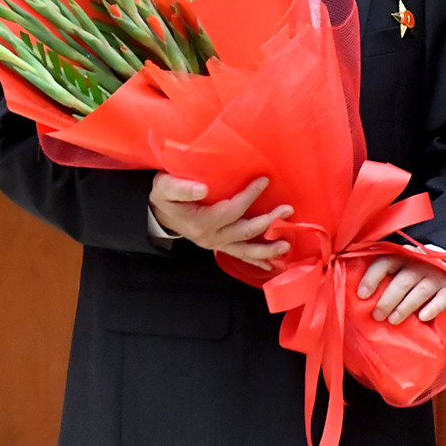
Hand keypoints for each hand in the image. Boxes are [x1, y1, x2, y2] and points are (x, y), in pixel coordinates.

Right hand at [149, 174, 293, 269]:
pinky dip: (256, 260)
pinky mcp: (219, 245)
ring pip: (245, 249)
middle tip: (287, 210)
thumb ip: (181, 188)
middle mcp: (211, 237)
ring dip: (267, 248)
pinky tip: (271, 265)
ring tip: (286, 245)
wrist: (157, 213)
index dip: (249, 196)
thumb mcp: (165, 188)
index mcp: (201, 222)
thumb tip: (202, 189)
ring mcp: (216, 244)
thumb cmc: (164, 196)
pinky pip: (240, 255)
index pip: (232, 209)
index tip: (265, 181)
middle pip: (245, 231)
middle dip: (268, 222)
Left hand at [357, 256, 445, 323]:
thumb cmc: (413, 274)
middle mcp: (419, 265)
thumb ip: (382, 276)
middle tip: (377, 316)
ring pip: (420, 291)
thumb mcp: (398, 269)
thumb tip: (357, 296)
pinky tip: (422, 317)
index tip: (361, 295)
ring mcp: (436, 277)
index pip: (385, 263)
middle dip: (387, 300)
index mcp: (402, 258)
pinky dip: (432, 308)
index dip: (372, 277)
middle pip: (402, 281)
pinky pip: (442, 299)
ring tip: (393, 320)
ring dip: (405, 307)